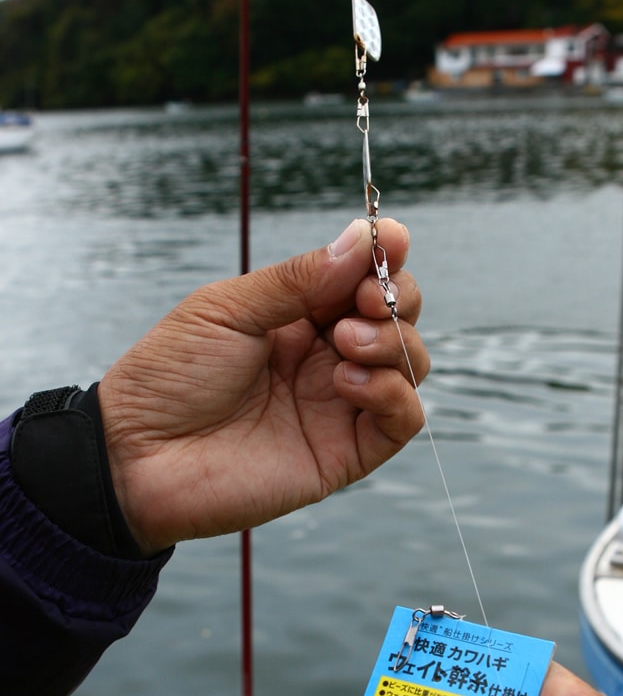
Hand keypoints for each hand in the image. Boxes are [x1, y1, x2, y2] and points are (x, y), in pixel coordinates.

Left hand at [97, 218, 427, 553]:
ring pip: (410, 364)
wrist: (138, 456)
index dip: (382, 256)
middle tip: (356, 300)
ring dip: (392, 342)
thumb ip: (298, 279)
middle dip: (394, 296)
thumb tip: (363, 238)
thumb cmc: (169, 377)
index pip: (363, 278)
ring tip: (343, 342)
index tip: (387, 239)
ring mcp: (339, 406)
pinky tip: (346, 381)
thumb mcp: (227, 309)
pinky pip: (404, 421)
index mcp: (298, 316)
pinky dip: (393, 393)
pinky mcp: (345, 454)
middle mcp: (326, 358)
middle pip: (398, 316)